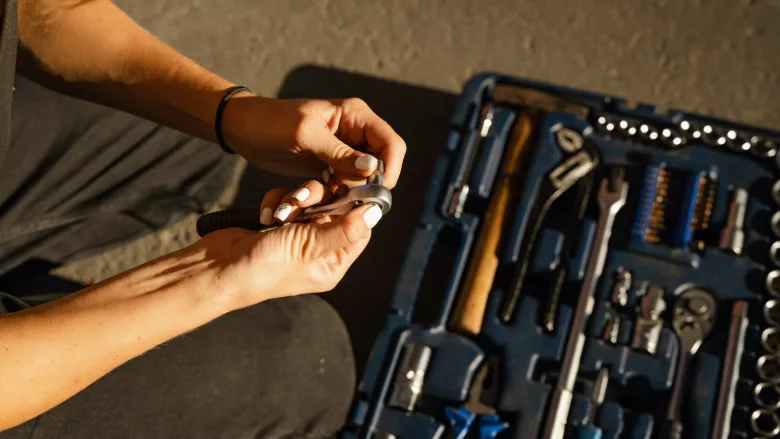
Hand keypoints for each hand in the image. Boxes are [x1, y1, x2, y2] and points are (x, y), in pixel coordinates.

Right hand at [199, 181, 382, 308]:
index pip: (359, 229)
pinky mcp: (278, 221)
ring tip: (279, 213)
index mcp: (332, 263)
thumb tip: (374, 213)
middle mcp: (318, 250)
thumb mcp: (308, 248)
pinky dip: (277, 201)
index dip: (357, 207)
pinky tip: (266, 214)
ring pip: (311, 199)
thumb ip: (342, 229)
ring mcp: (297, 234)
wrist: (216, 268)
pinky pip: (289, 198)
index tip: (351, 185)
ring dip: (294, 199)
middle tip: (301, 201)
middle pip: (336, 209)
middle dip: (317, 199)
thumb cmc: (261, 269)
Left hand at [222, 95, 405, 188]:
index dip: (389, 170)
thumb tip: (372, 169)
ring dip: (350, 193)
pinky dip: (337, 194)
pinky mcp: (331, 164)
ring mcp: (345, 149)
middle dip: (367, 185)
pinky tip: (321, 199)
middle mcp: (356, 131)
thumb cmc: (271, 123)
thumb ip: (339, 153)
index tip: (373, 193)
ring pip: (364, 178)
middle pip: (382, 164)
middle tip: (345, 200)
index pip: (391, 144)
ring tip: (328, 200)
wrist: (243, 129)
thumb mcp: (304, 136)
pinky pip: (346, 184)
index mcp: (356, 115)